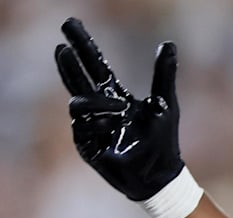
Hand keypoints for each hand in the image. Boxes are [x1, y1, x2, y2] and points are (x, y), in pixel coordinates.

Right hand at [55, 17, 183, 200]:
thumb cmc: (163, 139)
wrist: (160, 173)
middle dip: (69, 64)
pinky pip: (83, 128)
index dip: (83, 46)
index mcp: (115, 96)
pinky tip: (116, 126)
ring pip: (77, 104)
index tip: (69, 26)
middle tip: (62, 48)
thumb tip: (168, 43)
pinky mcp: (87, 145)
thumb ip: (164, 74)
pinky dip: (101, 124)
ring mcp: (90, 127)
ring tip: (122, 108)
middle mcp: (99, 109)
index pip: (95, 66)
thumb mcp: (167, 102)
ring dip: (98, 103)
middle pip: (76, 80)